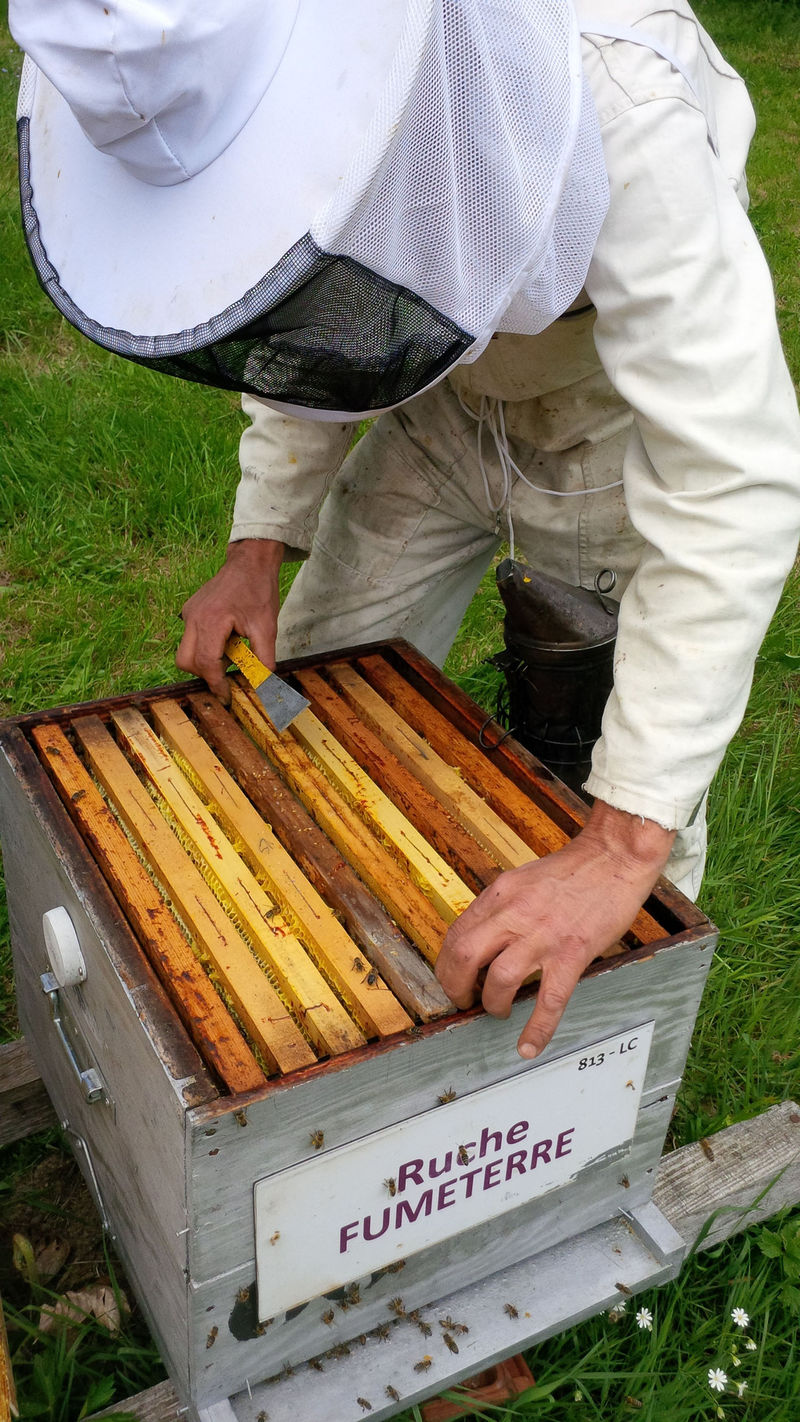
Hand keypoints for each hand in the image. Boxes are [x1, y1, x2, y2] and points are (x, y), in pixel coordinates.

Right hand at [176, 538, 283, 702]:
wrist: (250, 562)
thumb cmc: (259, 590)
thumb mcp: (267, 627)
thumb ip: (264, 659)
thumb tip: (264, 685)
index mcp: (212, 620)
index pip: (206, 663)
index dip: (216, 683)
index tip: (226, 696)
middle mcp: (194, 617)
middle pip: (185, 661)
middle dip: (204, 674)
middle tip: (226, 675)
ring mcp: (189, 613)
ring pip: (185, 651)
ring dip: (204, 660)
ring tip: (229, 651)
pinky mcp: (190, 610)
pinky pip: (190, 637)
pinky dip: (204, 646)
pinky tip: (225, 638)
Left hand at [435, 801, 674, 1058]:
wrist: (615, 856)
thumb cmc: (573, 869)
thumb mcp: (523, 879)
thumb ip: (503, 907)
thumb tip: (486, 938)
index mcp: (500, 894)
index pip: (458, 933)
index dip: (448, 963)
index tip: (453, 978)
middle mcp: (515, 914)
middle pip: (466, 956)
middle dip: (456, 987)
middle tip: (463, 1001)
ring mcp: (543, 935)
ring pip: (500, 979)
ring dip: (493, 1004)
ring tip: (498, 1011)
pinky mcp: (572, 953)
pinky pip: (550, 999)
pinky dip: (536, 1028)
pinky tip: (528, 1047)